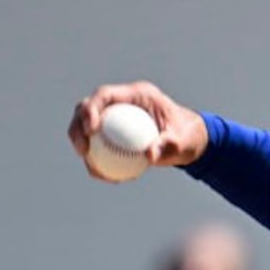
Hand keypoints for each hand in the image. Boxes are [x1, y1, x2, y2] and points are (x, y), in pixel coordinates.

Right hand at [66, 81, 208, 176]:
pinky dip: (98, 159)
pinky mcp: (115, 133)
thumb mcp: (182, 141)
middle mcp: (122, 102)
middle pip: (87, 109)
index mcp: (136, 94)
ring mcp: (116, 117)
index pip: (104, 94)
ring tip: (91, 167)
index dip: (91, 108)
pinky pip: (99, 145)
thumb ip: (167, 145)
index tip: (90, 129)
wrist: (191, 141)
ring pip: (88, 128)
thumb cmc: (188, 136)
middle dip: (78, 127)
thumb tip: (150, 155)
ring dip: (82, 146)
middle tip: (83, 150)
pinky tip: (102, 175)